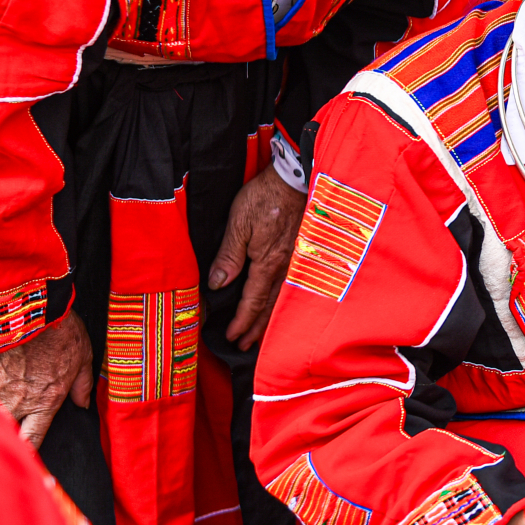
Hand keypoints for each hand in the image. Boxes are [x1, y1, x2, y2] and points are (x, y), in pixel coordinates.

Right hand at [0, 313, 93, 445]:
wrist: (20, 307)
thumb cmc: (56, 329)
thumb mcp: (82, 354)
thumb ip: (81, 383)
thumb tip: (83, 403)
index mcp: (44, 402)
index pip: (33, 439)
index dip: (28, 451)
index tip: (24, 458)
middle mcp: (16, 404)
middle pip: (5, 433)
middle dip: (3, 437)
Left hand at [210, 164, 308, 350]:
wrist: (296, 178)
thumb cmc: (265, 197)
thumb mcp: (239, 223)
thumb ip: (229, 255)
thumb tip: (218, 283)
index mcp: (267, 263)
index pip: (252, 301)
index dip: (241, 322)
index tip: (232, 337)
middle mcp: (285, 268)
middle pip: (270, 307)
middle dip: (256, 329)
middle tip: (245, 346)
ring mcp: (299, 262)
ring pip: (284, 300)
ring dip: (271, 320)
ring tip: (262, 334)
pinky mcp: (306, 253)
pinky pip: (295, 287)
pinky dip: (286, 304)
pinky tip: (283, 307)